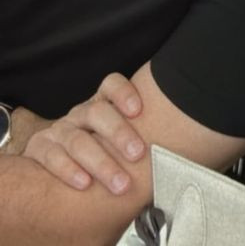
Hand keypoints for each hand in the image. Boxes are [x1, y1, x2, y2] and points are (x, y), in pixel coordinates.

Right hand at [23, 73, 145, 194]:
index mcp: (103, 103)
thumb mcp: (123, 138)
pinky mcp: (39, 149)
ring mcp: (59, 130)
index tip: (139, 110)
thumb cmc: (106, 152)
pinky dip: (68, 171)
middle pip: (97, 112)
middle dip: (119, 133)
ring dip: (100, 162)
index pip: (112, 84)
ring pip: (77, 140)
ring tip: (120, 184)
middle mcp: (81, 113)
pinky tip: (85, 183)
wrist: (64, 168)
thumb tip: (181, 140)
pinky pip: (52, 157)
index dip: (124, 93)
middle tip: (138, 154)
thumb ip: (143, 132)